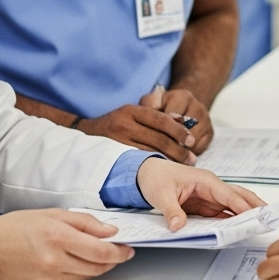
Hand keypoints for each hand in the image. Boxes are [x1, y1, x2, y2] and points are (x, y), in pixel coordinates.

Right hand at [0, 208, 133, 279]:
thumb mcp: (52, 214)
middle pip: (97, 267)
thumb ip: (84, 222)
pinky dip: (80, 273)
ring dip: (99, 268)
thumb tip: (110, 232)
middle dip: (113, 260)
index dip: (119, 252)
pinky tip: (79, 263)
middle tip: (120, 252)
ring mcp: (50, 277)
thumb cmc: (16, 228)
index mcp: (59, 237)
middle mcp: (55, 260)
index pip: (100, 251)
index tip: (127, 248)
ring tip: (101, 256)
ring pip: (87, 277)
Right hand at [78, 104, 196, 163]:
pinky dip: (156, 164)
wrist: (85, 134)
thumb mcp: (134, 112)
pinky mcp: (115, 156)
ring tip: (183, 164)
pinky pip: (140, 162)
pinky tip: (166, 168)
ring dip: (170, 159)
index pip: (161, 120)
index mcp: (132, 111)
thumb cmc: (117, 123)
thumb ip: (157, 114)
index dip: (178, 130)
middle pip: (158, 138)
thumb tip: (183, 120)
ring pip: (150, 152)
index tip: (191, 140)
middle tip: (192, 158)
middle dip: (178, 149)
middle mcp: (124, 124)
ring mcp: (118, 141)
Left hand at [135, 157, 264, 230]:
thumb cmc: (156, 178)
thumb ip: (171, 211)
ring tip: (262, 225)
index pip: (228, 194)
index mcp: (205, 180)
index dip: (242, 206)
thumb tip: (178, 226)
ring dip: (247, 214)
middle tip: (270, 218)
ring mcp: (209, 196)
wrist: (146, 174)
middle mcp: (211, 187)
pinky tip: (241, 229)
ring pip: (233, 205)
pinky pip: (222, 212)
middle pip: (238, 196)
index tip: (256, 215)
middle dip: (254, 206)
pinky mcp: (205, 205)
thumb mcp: (161, 195)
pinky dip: (233, 220)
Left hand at [139, 86, 213, 153]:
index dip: (159, 130)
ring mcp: (206, 120)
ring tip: (166, 153)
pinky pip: (199, 148)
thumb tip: (150, 113)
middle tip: (158, 150)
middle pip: (183, 131)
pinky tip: (178, 152)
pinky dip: (188, 153)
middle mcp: (198, 107)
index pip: (171, 118)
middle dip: (169, 142)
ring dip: (179, 150)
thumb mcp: (153, 101)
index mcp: (183, 97)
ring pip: (192, 142)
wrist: (185, 106)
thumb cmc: (163, 106)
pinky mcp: (210, 133)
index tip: (150, 138)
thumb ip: (149, 104)